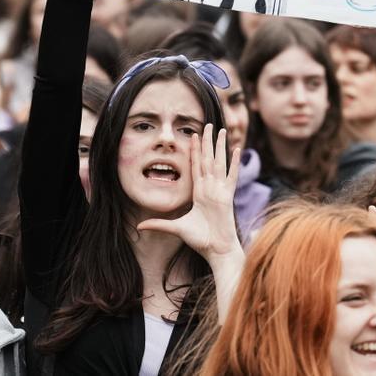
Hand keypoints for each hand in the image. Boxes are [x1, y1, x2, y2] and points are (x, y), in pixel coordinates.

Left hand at [138, 124, 241, 262]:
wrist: (216, 250)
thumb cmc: (200, 240)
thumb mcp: (175, 228)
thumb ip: (158, 224)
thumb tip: (139, 227)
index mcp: (200, 193)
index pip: (196, 166)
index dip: (195, 151)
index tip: (193, 136)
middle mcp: (210, 188)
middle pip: (208, 159)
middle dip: (208, 142)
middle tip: (208, 124)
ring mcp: (219, 191)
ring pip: (219, 163)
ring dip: (220, 146)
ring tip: (221, 130)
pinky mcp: (227, 197)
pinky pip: (231, 176)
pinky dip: (234, 162)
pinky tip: (236, 148)